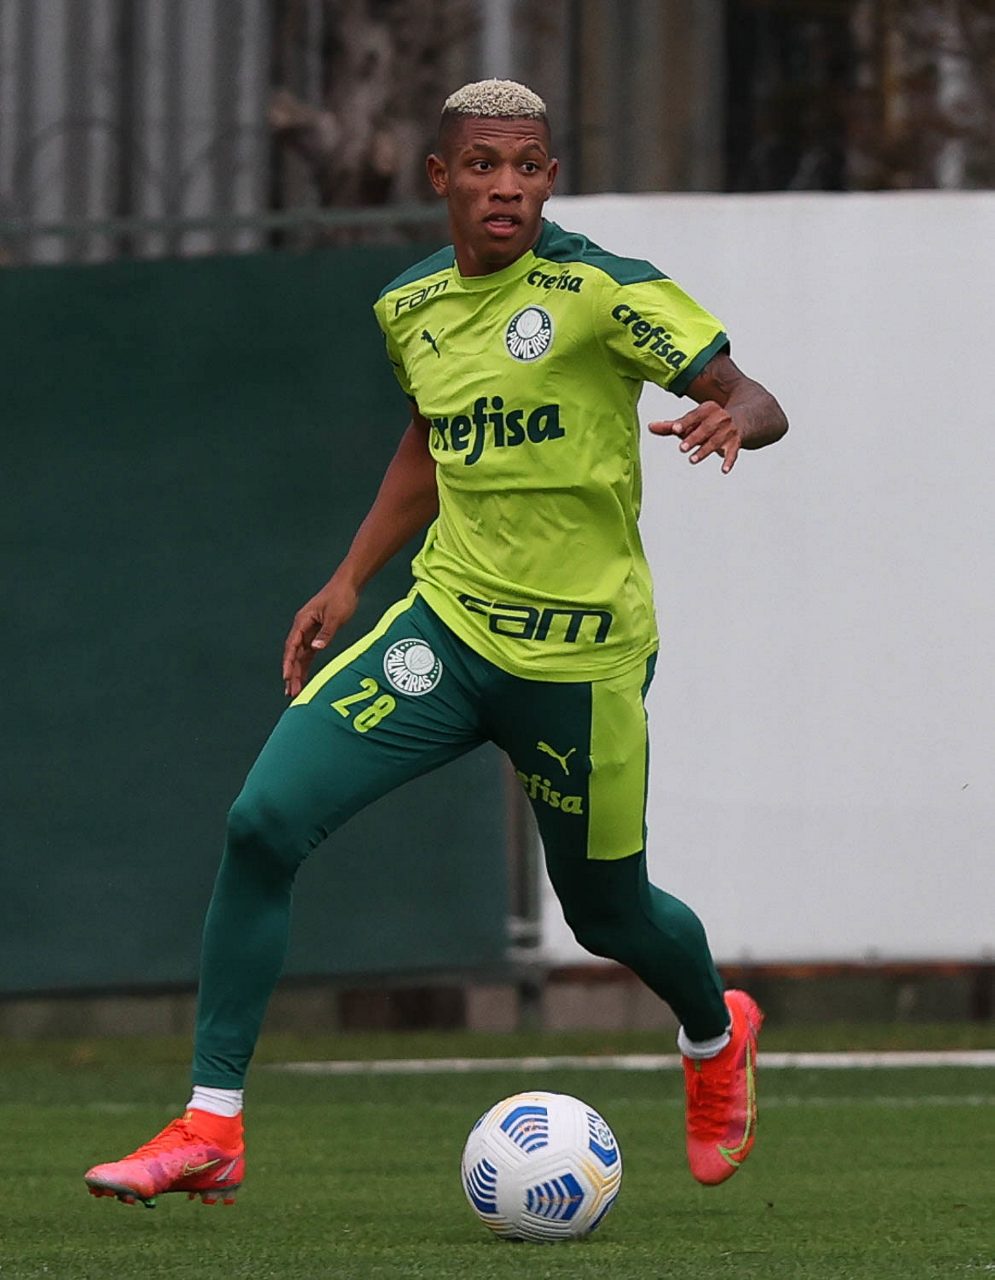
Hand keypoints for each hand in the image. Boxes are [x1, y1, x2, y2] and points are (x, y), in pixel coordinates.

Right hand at [281, 576, 359, 698]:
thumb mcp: (335, 616)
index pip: (292, 646)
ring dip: (297, 673)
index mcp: (302, 622)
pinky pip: (308, 654)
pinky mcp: (317, 635)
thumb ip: (326, 633)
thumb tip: (315, 648)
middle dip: (291, 674)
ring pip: (300, 656)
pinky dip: (305, 666)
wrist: (347, 586)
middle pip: (294, 654)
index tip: (286, 677)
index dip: (288, 662)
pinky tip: (304, 679)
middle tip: (291, 693)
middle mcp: (302, 628)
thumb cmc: (340, 598)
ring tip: (294, 691)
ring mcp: (308, 632)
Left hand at [649, 400, 742, 473]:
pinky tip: (724, 470)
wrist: (741, 420)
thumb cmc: (708, 423)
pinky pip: (732, 453)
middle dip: (693, 438)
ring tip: (692, 459)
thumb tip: (650, 426)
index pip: (695, 416)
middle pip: (705, 429)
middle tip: (681, 448)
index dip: (685, 423)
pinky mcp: (735, 444)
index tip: (675, 430)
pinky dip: (729, 461)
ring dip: (704, 451)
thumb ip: (670, 426)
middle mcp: (720, 418)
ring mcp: (729, 431)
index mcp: (708, 409)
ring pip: (715, 442)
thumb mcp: (691, 422)